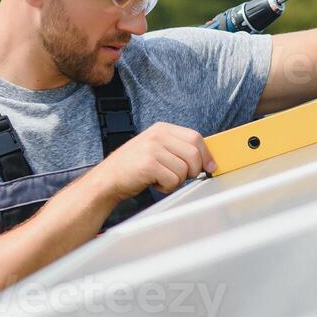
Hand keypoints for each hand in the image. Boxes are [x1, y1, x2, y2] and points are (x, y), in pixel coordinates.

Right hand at [90, 123, 215, 201]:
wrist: (107, 179)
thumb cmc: (133, 167)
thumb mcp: (155, 149)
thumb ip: (177, 149)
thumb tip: (206, 160)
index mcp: (161, 128)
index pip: (195, 137)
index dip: (206, 154)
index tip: (209, 166)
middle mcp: (157, 135)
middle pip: (194, 153)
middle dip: (193, 170)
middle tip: (181, 176)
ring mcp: (152, 148)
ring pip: (184, 169)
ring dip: (176, 181)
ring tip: (160, 178)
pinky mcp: (149, 164)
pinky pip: (173, 179)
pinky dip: (167, 187)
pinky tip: (154, 183)